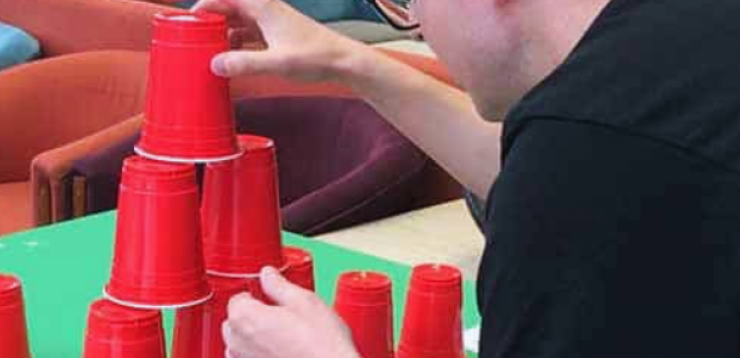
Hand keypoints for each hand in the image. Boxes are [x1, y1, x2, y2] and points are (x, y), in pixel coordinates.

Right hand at [192, 0, 370, 81]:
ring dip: (223, 34)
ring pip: (238, 23)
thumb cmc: (316, 57)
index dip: (203, 7)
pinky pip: (249, 35)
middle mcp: (266, 11)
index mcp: (263, 7)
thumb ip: (245, 63)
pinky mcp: (278, 36)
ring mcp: (272, 23)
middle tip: (192, 41)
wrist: (344, 62)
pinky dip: (237, 44)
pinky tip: (231, 58)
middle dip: (210, 23)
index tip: (188, 23)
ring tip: (208, 52)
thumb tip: (215, 64)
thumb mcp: (277, 63)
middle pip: (229, 9)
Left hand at [223, 266, 361, 357]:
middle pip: (236, 322)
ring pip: (241, 345)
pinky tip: (284, 353)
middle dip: (253, 317)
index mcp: (244, 317)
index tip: (272, 298)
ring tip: (286, 337)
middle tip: (283, 317)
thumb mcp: (304, 301)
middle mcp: (236, 343)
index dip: (256, 295)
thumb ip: (278, 285)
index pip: (237, 298)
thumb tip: (267, 275)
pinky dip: (261, 355)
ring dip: (255, 339)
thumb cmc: (321, 343)